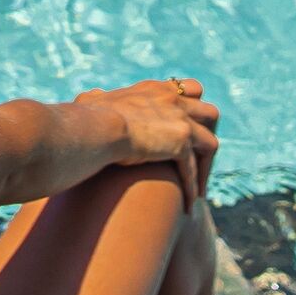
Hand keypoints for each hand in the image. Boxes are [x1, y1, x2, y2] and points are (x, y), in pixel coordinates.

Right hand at [78, 75, 219, 203]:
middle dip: (208, 134)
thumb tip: (89, 99)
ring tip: (198, 190)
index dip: (192, 107)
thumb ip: (96, 99)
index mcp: (154, 90)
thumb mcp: (92, 101)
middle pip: (209, 113)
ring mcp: (180, 121)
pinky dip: (192, 188)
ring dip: (205, 167)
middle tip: (198, 160)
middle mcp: (173, 101)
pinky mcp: (180, 144)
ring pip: (210, 143)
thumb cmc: (86, 117)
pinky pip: (192, 170)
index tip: (186, 127)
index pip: (189, 89)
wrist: (94, 128)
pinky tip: (189, 205)